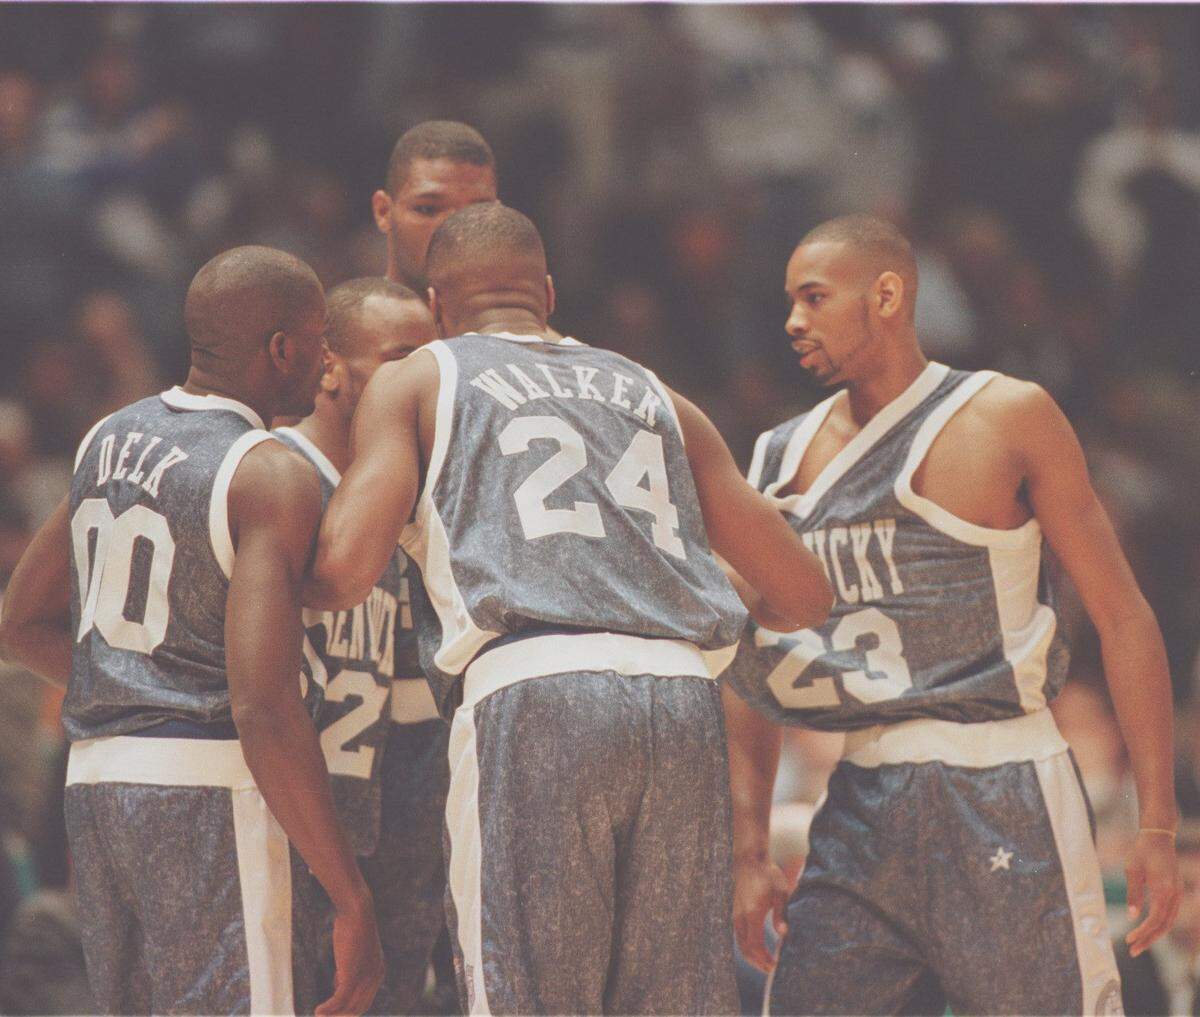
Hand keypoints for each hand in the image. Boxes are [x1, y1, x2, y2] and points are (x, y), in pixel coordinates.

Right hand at [316, 899, 384, 1015]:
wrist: (357, 911)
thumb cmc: (352, 927)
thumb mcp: (353, 952)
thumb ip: (348, 969)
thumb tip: (338, 984)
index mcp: (378, 972)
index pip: (364, 1002)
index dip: (348, 1009)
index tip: (334, 1010)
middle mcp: (375, 977)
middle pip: (357, 1008)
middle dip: (340, 1015)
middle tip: (324, 1015)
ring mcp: (365, 977)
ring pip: (348, 1007)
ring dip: (332, 1015)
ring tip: (319, 1015)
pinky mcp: (352, 975)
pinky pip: (339, 1000)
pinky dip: (327, 1009)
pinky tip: (317, 1011)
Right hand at [733, 855, 791, 972]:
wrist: (749, 858)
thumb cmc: (767, 874)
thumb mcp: (780, 892)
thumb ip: (781, 914)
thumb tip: (784, 935)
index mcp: (752, 914)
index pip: (755, 946)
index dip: (764, 959)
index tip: (775, 965)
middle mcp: (740, 916)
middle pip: (745, 949)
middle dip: (757, 962)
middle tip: (770, 969)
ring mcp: (735, 913)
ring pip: (740, 942)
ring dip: (751, 955)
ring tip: (764, 960)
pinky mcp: (734, 910)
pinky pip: (738, 934)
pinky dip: (747, 945)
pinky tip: (757, 945)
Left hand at [1124, 830, 1181, 956]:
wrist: (1158, 836)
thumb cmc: (1141, 851)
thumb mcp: (1132, 870)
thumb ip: (1133, 894)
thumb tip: (1132, 917)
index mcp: (1165, 890)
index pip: (1155, 920)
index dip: (1143, 932)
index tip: (1128, 940)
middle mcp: (1175, 895)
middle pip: (1164, 925)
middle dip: (1149, 939)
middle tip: (1133, 950)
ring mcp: (1178, 894)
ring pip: (1169, 921)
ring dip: (1154, 934)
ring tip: (1138, 943)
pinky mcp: (1176, 892)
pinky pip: (1170, 914)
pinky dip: (1160, 924)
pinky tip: (1147, 929)